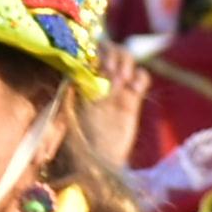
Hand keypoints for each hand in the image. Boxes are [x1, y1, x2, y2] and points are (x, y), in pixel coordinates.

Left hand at [79, 46, 147, 163]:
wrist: (98, 162)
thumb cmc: (77, 142)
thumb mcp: (69, 117)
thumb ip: (70, 95)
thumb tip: (69, 75)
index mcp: (80, 80)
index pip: (89, 51)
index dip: (95, 50)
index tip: (94, 62)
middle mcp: (99, 79)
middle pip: (110, 50)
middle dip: (112, 54)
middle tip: (109, 72)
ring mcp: (117, 87)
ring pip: (127, 58)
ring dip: (125, 62)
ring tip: (121, 81)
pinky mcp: (133, 99)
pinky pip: (142, 77)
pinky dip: (140, 77)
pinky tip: (134, 90)